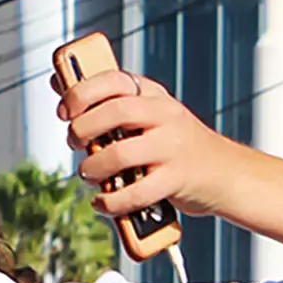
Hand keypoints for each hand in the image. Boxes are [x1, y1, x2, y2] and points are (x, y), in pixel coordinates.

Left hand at [52, 69, 238, 218]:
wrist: (224, 173)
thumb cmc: (173, 143)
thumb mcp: (147, 113)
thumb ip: (107, 101)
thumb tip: (58, 82)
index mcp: (154, 94)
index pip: (114, 79)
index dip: (81, 92)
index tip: (63, 110)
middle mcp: (165, 116)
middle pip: (114, 111)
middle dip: (82, 129)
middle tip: (74, 143)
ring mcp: (172, 148)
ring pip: (120, 155)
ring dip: (92, 168)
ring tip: (87, 174)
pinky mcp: (175, 181)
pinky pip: (134, 193)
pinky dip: (109, 202)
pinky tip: (101, 202)